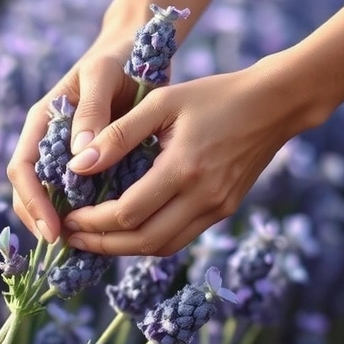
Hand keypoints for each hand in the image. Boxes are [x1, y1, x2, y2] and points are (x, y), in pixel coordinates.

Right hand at [6, 27, 140, 243]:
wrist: (138, 47)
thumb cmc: (117, 57)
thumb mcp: (101, 75)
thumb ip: (90, 111)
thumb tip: (79, 158)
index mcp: (42, 121)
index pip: (22, 169)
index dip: (32, 202)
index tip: (53, 229)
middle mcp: (49, 140)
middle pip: (31, 191)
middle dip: (42, 221)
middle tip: (67, 247)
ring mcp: (69, 152)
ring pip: (54, 197)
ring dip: (64, 222)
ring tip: (85, 247)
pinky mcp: (93, 160)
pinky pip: (81, 194)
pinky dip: (87, 214)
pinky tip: (103, 231)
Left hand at [59, 52, 325, 255]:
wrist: (276, 103)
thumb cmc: (214, 95)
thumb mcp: (162, 102)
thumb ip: (118, 134)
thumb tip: (77, 166)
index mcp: (184, 168)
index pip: (126, 213)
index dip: (92, 222)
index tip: (68, 215)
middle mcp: (203, 197)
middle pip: (142, 242)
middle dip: (101, 244)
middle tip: (72, 236)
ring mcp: (217, 208)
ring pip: (162, 247)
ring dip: (124, 248)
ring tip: (93, 238)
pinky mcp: (225, 210)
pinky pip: (180, 238)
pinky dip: (150, 239)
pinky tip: (128, 227)